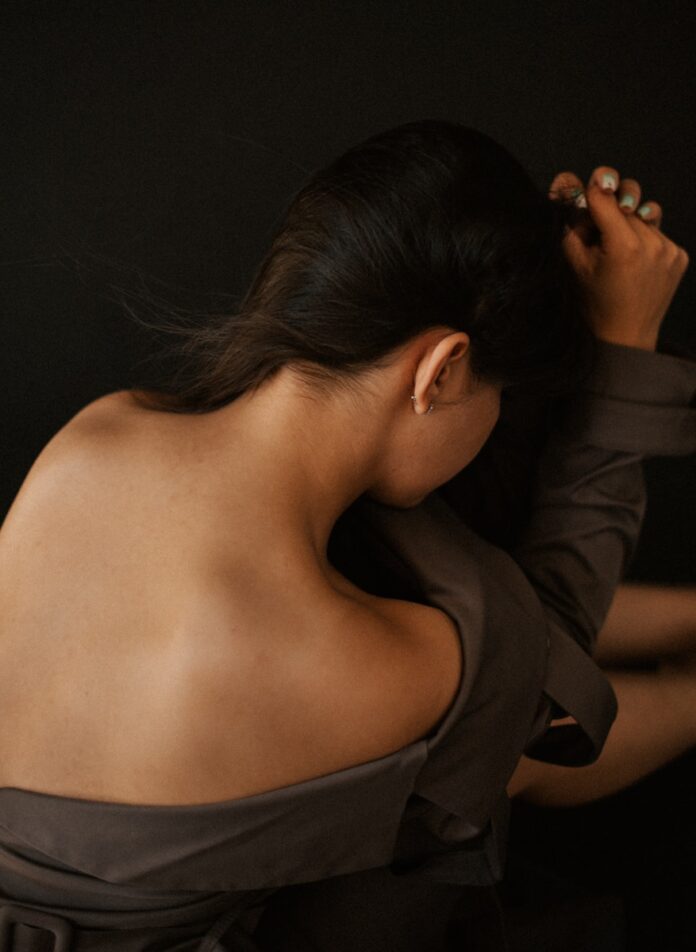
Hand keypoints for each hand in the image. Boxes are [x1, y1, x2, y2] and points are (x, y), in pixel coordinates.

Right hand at [549, 166, 688, 350]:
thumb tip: (573, 188)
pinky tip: (635, 264)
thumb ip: (573, 225)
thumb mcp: (574, 264)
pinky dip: (645, 242)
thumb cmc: (594, 304)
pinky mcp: (679, 256)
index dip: (594, 189)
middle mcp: (651, 244)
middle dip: (610, 213)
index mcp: (623, 246)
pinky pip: (658, 234)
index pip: (605, 197)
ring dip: (630, 227)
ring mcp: (669, 250)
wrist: (625, 336)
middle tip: (600, 233)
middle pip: (625, 204)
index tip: (592, 185)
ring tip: (620, 253)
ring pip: (643, 218)